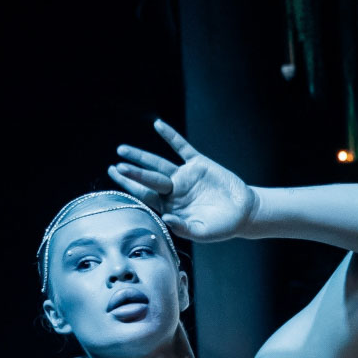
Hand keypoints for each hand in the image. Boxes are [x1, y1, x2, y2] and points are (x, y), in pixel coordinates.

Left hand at [107, 118, 256, 243]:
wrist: (243, 212)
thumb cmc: (221, 226)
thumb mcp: (202, 232)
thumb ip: (183, 228)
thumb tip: (165, 219)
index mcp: (170, 208)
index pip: (145, 197)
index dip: (130, 190)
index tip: (115, 183)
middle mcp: (173, 191)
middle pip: (148, 180)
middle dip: (131, 174)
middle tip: (115, 167)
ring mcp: (184, 176)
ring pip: (158, 164)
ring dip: (141, 157)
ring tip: (122, 150)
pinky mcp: (198, 164)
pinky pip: (181, 147)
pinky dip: (170, 136)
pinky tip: (158, 125)